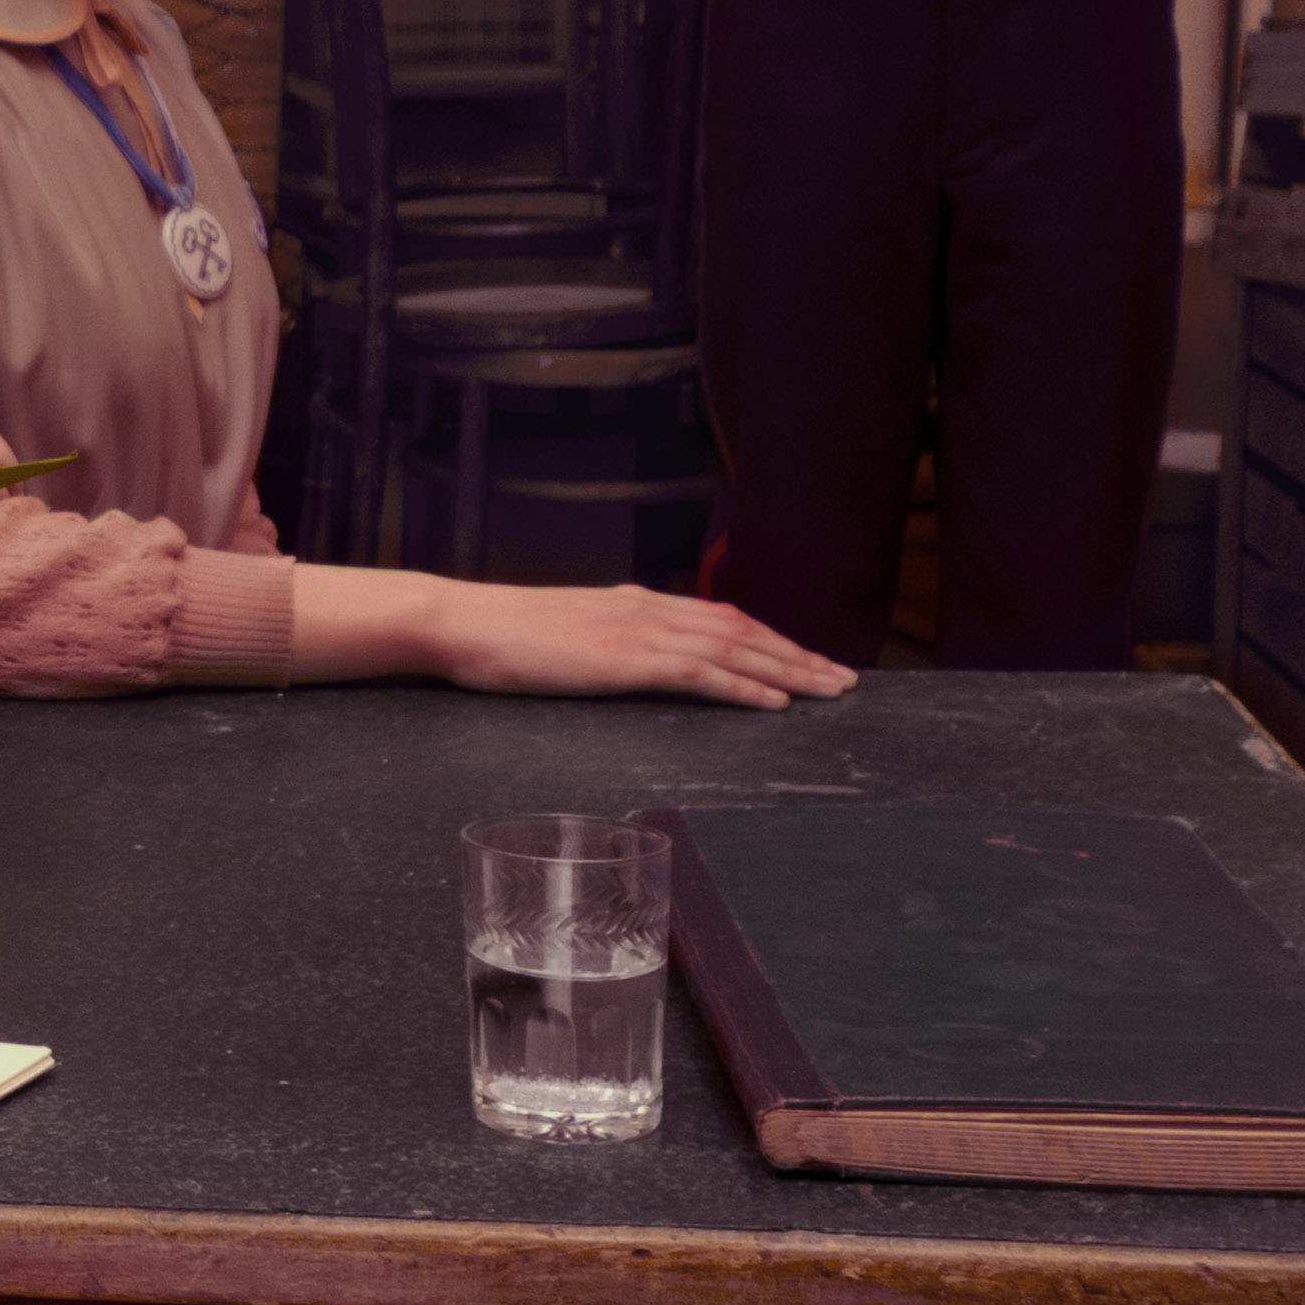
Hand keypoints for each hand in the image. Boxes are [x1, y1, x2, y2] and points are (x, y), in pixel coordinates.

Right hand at [429, 580, 855, 708]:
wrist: (460, 622)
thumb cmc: (498, 634)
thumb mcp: (561, 630)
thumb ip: (600, 636)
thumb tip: (621, 652)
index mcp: (633, 602)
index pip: (719, 617)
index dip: (769, 637)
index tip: (804, 656)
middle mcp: (647, 610)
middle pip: (742, 630)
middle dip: (798, 654)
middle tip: (844, 678)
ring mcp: (639, 633)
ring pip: (735, 648)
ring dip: (790, 670)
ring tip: (830, 689)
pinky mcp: (626, 661)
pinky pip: (702, 673)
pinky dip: (746, 686)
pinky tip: (776, 702)